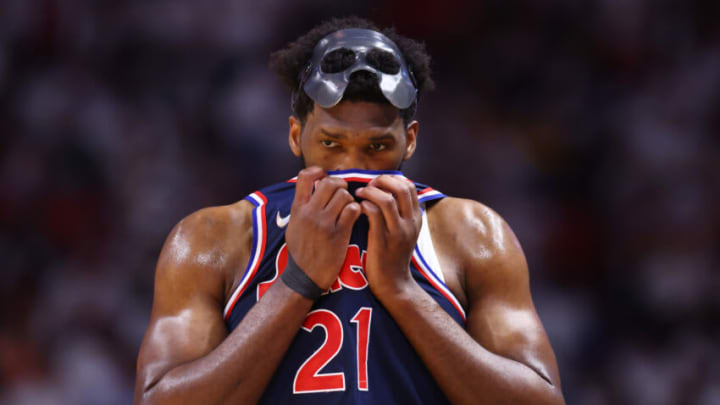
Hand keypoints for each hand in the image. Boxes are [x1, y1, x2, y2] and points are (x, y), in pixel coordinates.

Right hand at [285, 167, 361, 289]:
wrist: (304, 277)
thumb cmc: (300, 250)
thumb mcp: (293, 225)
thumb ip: (302, 205)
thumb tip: (311, 185)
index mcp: (297, 208)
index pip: (305, 176)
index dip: (318, 172)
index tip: (324, 177)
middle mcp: (310, 213)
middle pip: (329, 182)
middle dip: (339, 184)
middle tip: (342, 193)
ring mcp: (325, 223)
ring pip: (344, 195)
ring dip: (349, 199)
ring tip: (347, 208)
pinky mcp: (339, 234)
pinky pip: (353, 210)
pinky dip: (356, 211)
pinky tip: (353, 218)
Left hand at [355, 175, 421, 298]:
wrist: (393, 285)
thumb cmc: (392, 256)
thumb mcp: (403, 232)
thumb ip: (398, 213)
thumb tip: (385, 192)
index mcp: (416, 218)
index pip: (409, 186)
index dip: (392, 179)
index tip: (377, 183)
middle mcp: (410, 223)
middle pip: (401, 188)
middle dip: (381, 181)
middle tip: (368, 186)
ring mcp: (398, 232)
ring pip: (387, 199)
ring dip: (370, 191)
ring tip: (359, 194)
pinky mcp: (383, 241)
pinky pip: (374, 214)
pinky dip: (364, 205)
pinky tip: (357, 208)